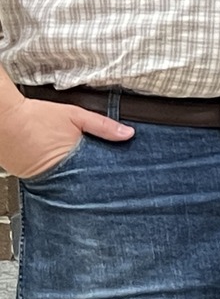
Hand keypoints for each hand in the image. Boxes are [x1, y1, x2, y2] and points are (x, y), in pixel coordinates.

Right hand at [0, 95, 131, 178]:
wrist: (2, 117)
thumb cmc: (35, 116)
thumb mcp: (75, 116)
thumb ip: (103, 126)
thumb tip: (128, 134)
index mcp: (72, 164)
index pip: (96, 178)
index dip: (106, 177)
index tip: (118, 179)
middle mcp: (54, 176)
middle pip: (80, 182)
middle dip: (89, 178)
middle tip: (97, 172)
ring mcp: (37, 178)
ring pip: (62, 181)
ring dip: (70, 176)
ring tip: (75, 167)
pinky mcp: (24, 176)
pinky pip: (45, 178)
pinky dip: (52, 172)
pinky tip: (55, 164)